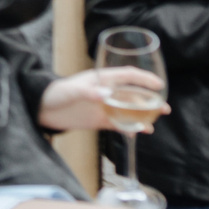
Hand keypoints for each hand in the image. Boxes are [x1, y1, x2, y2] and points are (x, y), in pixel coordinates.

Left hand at [36, 67, 166, 133]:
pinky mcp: (100, 120)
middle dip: (150, 100)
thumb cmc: (56, 94)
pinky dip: (130, 128)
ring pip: (129, 110)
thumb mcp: (71, 91)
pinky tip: (139, 133)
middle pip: (133, 94)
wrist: (43, 109)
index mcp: (102, 79)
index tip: (159, 84)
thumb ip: (87, 93)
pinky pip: (119, 124)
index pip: (127, 76)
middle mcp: (107, 92)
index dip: (143, 78)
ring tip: (155, 123)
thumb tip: (104, 96)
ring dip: (143, 116)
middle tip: (165, 108)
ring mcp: (104, 106)